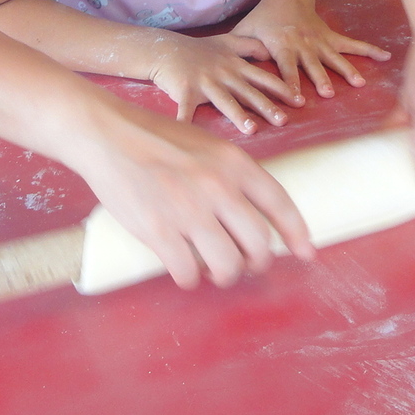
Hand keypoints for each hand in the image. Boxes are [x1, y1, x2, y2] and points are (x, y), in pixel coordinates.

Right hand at [70, 98, 314, 288]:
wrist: (108, 135)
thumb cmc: (157, 139)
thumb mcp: (207, 145)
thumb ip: (231, 176)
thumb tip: (251, 213)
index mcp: (234, 163)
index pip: (280, 204)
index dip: (296, 233)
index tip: (306, 253)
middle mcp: (218, 188)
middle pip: (257, 245)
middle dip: (255, 263)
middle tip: (243, 264)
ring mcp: (189, 212)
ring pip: (227, 266)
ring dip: (223, 275)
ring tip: (212, 270)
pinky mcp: (160, 231)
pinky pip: (188, 273)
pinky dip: (189, 278)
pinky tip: (184, 270)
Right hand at [148, 32, 304, 133]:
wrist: (166, 49)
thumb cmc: (198, 49)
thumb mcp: (226, 42)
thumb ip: (249, 46)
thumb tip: (269, 50)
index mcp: (235, 66)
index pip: (263, 78)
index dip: (282, 89)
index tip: (299, 101)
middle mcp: (224, 74)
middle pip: (249, 92)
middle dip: (267, 106)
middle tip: (284, 120)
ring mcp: (205, 83)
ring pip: (225, 101)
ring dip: (238, 116)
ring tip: (252, 129)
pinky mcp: (186, 91)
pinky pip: (186, 110)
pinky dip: (186, 123)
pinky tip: (189, 136)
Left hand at [231, 0, 391, 98]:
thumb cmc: (262, 18)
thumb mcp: (245, 31)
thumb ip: (237, 50)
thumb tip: (220, 68)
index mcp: (281, 45)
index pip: (285, 67)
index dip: (290, 83)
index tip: (295, 99)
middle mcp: (303, 44)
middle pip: (312, 65)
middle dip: (319, 79)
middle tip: (327, 94)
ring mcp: (320, 41)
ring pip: (334, 57)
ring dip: (346, 70)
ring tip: (358, 84)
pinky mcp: (331, 38)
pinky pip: (352, 45)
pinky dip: (369, 51)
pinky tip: (386, 57)